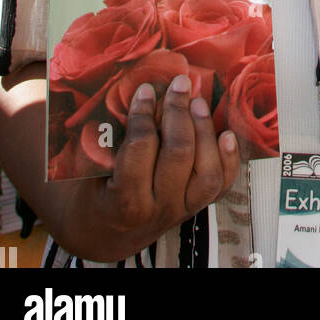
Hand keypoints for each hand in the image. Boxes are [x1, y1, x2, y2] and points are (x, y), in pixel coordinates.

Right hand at [65, 74, 239, 260]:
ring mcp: (182, 209)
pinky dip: (229, 158)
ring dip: (204, 130)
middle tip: (178, 85)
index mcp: (125, 201)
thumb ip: (107, 138)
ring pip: (206, 171)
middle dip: (178, 112)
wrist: (108, 233)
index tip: (145, 90)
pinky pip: (222, 184)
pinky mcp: (197, 207)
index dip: (143, 114)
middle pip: (178, 155)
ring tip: (198, 102)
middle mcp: (159, 208)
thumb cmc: (96, 196)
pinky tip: (227, 134)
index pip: (140, 149)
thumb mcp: (90, 171)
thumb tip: (133, 92)